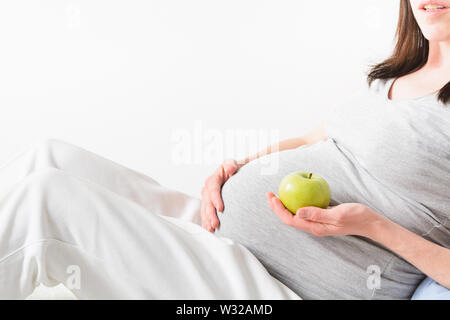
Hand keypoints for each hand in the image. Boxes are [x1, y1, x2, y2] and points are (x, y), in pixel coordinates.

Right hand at [201, 159, 238, 231]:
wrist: (232, 175)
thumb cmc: (233, 169)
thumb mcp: (232, 164)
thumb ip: (231, 165)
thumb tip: (231, 168)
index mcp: (213, 179)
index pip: (213, 189)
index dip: (216, 199)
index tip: (221, 208)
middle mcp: (207, 190)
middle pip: (207, 203)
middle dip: (211, 214)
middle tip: (216, 224)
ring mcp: (207, 198)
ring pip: (205, 210)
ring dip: (207, 220)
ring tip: (212, 229)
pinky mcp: (208, 205)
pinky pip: (205, 214)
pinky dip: (206, 222)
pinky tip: (209, 230)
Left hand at [266, 192, 380, 237]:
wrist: (370, 222)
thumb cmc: (356, 217)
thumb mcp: (337, 214)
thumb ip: (318, 214)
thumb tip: (298, 211)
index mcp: (315, 227)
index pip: (290, 220)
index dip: (279, 210)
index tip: (273, 197)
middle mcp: (314, 226)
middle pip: (289, 218)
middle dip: (277, 207)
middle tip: (269, 193)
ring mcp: (318, 221)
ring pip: (296, 214)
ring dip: (285, 205)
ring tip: (278, 194)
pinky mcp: (322, 216)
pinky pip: (305, 210)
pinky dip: (297, 202)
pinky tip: (296, 193)